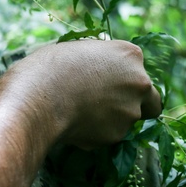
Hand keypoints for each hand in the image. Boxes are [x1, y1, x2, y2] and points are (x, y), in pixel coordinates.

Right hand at [12, 39, 161, 150]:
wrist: (36, 99)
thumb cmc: (49, 68)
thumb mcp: (76, 51)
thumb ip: (98, 62)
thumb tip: (99, 72)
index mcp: (130, 54)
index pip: (138, 68)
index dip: (122, 76)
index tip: (105, 79)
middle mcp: (139, 82)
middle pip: (149, 99)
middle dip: (134, 103)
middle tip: (106, 104)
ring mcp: (130, 111)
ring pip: (128, 120)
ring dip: (111, 119)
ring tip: (78, 111)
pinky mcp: (117, 135)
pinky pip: (109, 135)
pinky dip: (96, 132)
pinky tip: (73, 123)